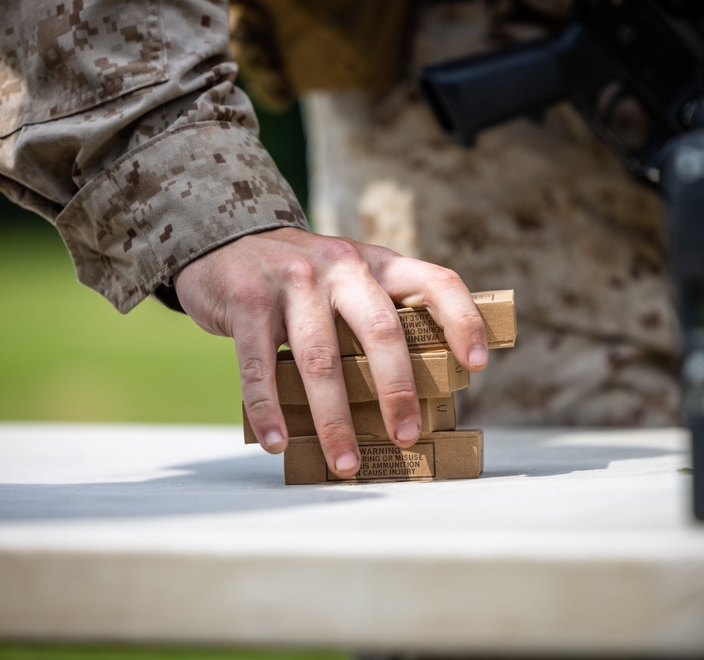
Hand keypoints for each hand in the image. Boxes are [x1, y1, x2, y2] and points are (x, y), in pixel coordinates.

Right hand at [174, 227, 488, 477]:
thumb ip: (378, 317)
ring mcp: (291, 280)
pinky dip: (267, 409)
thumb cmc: (302, 281)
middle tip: (406, 436)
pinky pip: (258, 364)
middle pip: (379, 329)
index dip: (462, 319)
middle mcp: (340, 265)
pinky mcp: (246, 299)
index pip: (434, 280)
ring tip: (345, 462)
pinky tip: (276, 443)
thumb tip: (414, 394)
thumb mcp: (349, 279)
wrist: (225, 241)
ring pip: (319, 358)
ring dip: (333, 419)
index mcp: (376, 263)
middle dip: (397, 390)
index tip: (477, 364)